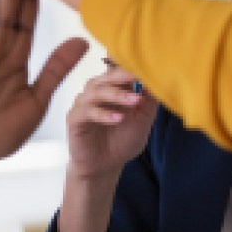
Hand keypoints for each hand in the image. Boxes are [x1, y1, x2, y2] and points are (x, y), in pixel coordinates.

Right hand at [67, 63, 156, 179]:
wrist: (105, 166)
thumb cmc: (122, 140)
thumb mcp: (143, 119)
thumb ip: (149, 99)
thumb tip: (157, 78)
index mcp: (111, 87)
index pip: (120, 70)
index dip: (132, 66)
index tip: (150, 66)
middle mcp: (95, 91)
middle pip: (107, 76)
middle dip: (125, 75)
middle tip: (141, 76)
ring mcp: (83, 104)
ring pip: (96, 91)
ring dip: (117, 94)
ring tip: (135, 100)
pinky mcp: (74, 119)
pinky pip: (87, 112)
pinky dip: (103, 114)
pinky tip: (118, 118)